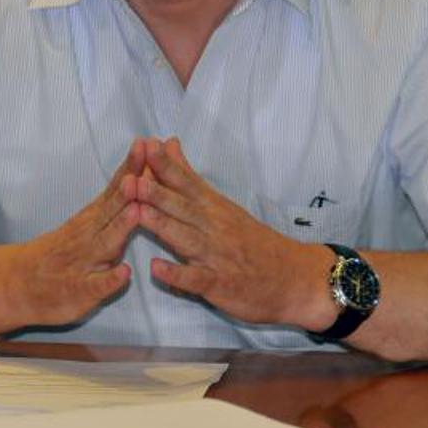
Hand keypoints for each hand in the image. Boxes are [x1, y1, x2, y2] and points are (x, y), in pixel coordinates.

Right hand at [7, 150, 141, 327]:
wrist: (18, 284)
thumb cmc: (61, 252)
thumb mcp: (87, 222)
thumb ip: (112, 202)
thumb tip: (137, 173)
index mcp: (93, 218)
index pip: (115, 188)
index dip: (132, 168)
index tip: (148, 145)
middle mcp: (88, 234)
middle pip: (111, 208)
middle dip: (129, 189)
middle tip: (145, 165)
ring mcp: (84, 262)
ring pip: (105, 242)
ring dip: (121, 226)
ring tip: (137, 210)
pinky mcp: (80, 291)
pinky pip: (97, 285)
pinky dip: (110, 279)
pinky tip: (124, 273)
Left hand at [127, 137, 331, 328]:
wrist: (296, 278)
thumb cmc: (255, 241)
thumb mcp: (224, 205)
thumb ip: (191, 177)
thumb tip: (169, 143)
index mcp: (215, 207)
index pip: (187, 182)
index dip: (165, 165)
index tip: (144, 146)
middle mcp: (215, 227)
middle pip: (183, 207)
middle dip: (156, 192)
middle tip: (131, 177)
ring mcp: (217, 256)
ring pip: (186, 238)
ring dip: (162, 225)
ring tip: (137, 213)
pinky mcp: (220, 284)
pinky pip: (196, 279)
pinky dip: (177, 274)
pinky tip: (156, 268)